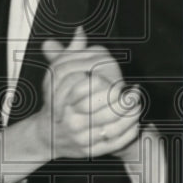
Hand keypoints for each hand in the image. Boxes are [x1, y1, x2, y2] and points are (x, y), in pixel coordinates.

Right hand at [40, 27, 141, 159]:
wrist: (45, 135)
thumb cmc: (54, 101)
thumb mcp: (57, 75)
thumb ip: (70, 53)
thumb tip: (81, 31)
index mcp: (63, 101)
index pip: (93, 90)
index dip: (111, 86)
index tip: (122, 83)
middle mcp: (70, 121)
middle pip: (106, 110)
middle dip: (125, 102)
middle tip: (135, 94)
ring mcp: (79, 138)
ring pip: (112, 127)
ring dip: (130, 117)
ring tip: (137, 106)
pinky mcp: (88, 152)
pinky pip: (113, 143)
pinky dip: (127, 133)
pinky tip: (134, 124)